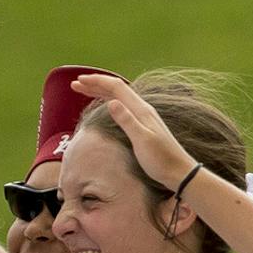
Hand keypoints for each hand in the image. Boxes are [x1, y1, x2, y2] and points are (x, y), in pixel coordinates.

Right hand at [72, 73, 196, 193]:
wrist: (178, 170)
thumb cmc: (160, 160)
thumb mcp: (142, 140)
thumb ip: (127, 121)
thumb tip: (111, 102)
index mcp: (140, 110)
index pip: (116, 88)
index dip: (97, 82)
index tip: (79, 81)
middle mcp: (142, 109)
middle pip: (116, 89)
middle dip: (95, 84)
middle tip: (75, 83)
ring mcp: (143, 116)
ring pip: (118, 97)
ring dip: (101, 91)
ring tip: (84, 90)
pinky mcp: (142, 124)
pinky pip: (123, 106)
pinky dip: (109, 101)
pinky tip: (105, 104)